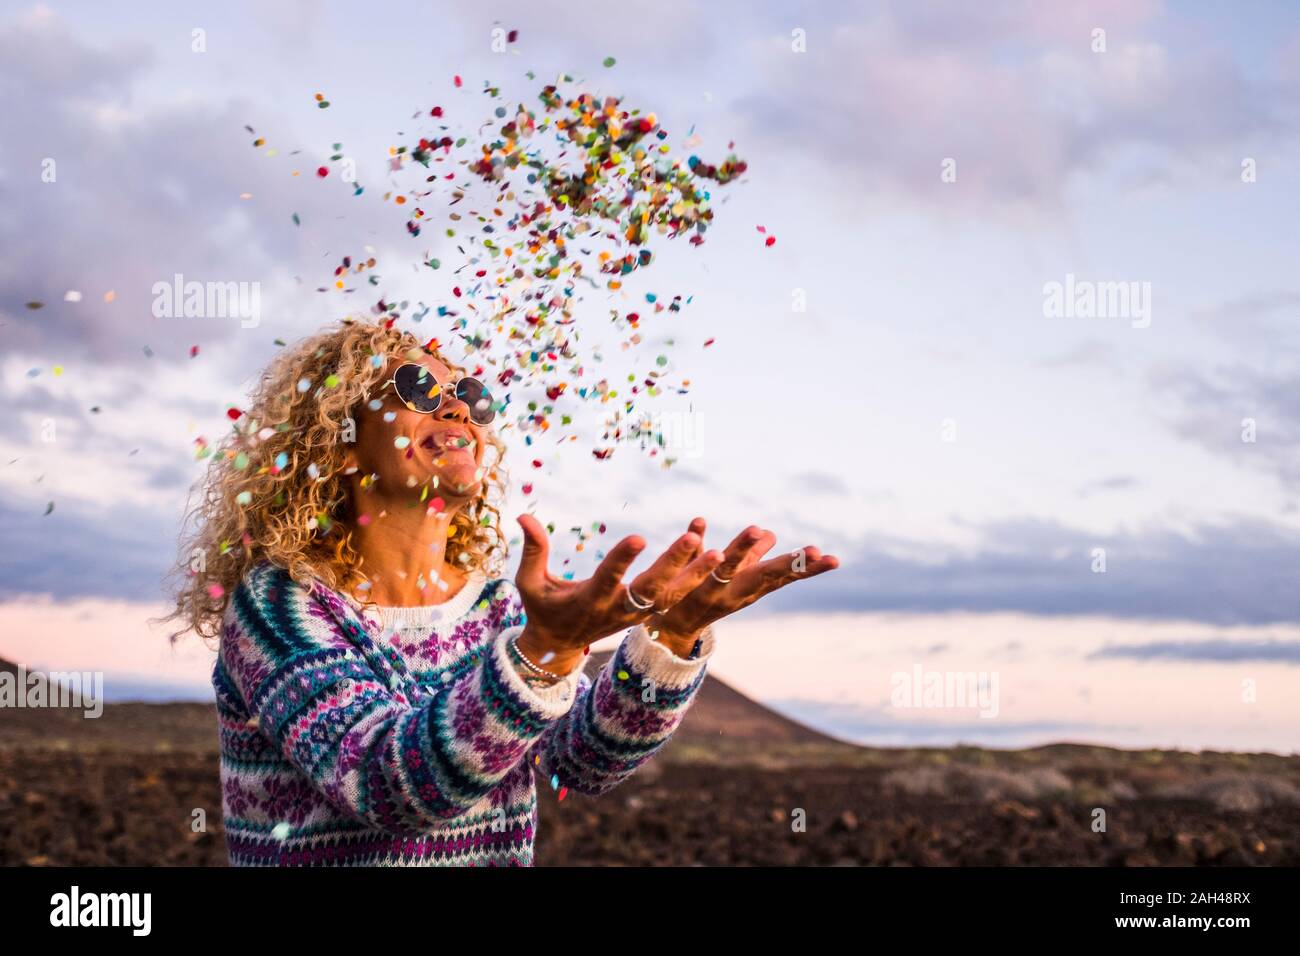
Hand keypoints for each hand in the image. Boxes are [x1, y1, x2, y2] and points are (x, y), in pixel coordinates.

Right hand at [513, 514, 721, 675]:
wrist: (560, 645)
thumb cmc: (542, 607)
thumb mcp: (530, 583)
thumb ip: (533, 550)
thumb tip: (524, 514)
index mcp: (589, 600)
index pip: (608, 577)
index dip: (621, 560)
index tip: (637, 537)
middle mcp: (617, 608)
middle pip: (650, 588)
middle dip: (671, 564)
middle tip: (692, 539)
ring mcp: (635, 614)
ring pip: (670, 596)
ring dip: (693, 575)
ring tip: (718, 552)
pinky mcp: (647, 613)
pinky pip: (675, 596)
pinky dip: (694, 579)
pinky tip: (715, 556)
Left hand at [651, 525, 838, 655]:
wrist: (670, 625)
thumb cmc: (707, 595)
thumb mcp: (734, 575)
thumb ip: (749, 554)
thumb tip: (768, 534)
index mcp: (752, 586)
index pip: (785, 575)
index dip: (807, 567)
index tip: (833, 559)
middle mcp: (737, 590)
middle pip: (767, 575)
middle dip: (789, 563)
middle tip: (814, 553)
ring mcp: (711, 590)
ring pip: (729, 567)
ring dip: (742, 549)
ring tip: (757, 530)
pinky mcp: (684, 587)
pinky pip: (689, 564)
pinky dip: (695, 545)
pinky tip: (697, 524)